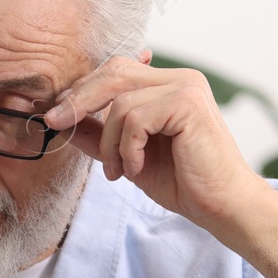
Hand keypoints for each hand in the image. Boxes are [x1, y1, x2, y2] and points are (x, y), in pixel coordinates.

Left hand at [44, 52, 260, 229]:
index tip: (58, 114)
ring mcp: (186, 87)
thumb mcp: (128, 155)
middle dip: (79, 100)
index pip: (115, 71)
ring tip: (119, 170)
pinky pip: (135, 119)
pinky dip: (128, 148)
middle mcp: (180, 78)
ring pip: (120, 102)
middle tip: (56, 123)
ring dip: (109, 142)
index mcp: (167, 84)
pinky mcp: (187, 104)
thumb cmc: (181, 182)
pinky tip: (137, 169)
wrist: (220, 206)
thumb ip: (100, 134)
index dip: (82, 90)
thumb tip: (62, 119)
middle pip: (113, 72)